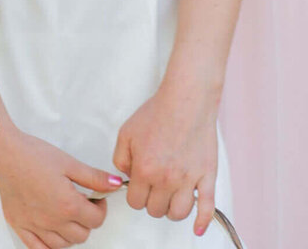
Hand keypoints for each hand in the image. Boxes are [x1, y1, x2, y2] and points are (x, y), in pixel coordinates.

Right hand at [0, 123, 117, 247]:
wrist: (1, 150)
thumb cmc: (32, 153)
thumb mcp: (67, 161)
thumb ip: (94, 177)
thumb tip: (116, 185)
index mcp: (67, 205)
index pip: (96, 219)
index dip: (101, 207)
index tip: (97, 197)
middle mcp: (53, 221)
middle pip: (82, 235)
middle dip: (87, 221)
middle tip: (81, 203)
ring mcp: (35, 226)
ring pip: (63, 245)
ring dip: (70, 234)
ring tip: (66, 215)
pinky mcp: (19, 225)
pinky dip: (48, 246)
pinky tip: (50, 233)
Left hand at [113, 78, 217, 235]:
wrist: (186, 100)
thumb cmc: (156, 113)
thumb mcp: (126, 132)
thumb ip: (121, 159)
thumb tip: (126, 178)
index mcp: (145, 170)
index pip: (135, 201)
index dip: (135, 194)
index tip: (138, 184)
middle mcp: (166, 180)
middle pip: (155, 210)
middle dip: (151, 200)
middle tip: (153, 186)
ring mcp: (189, 180)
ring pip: (178, 213)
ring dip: (171, 209)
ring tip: (169, 197)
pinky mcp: (207, 178)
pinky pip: (207, 208)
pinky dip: (202, 222)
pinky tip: (197, 229)